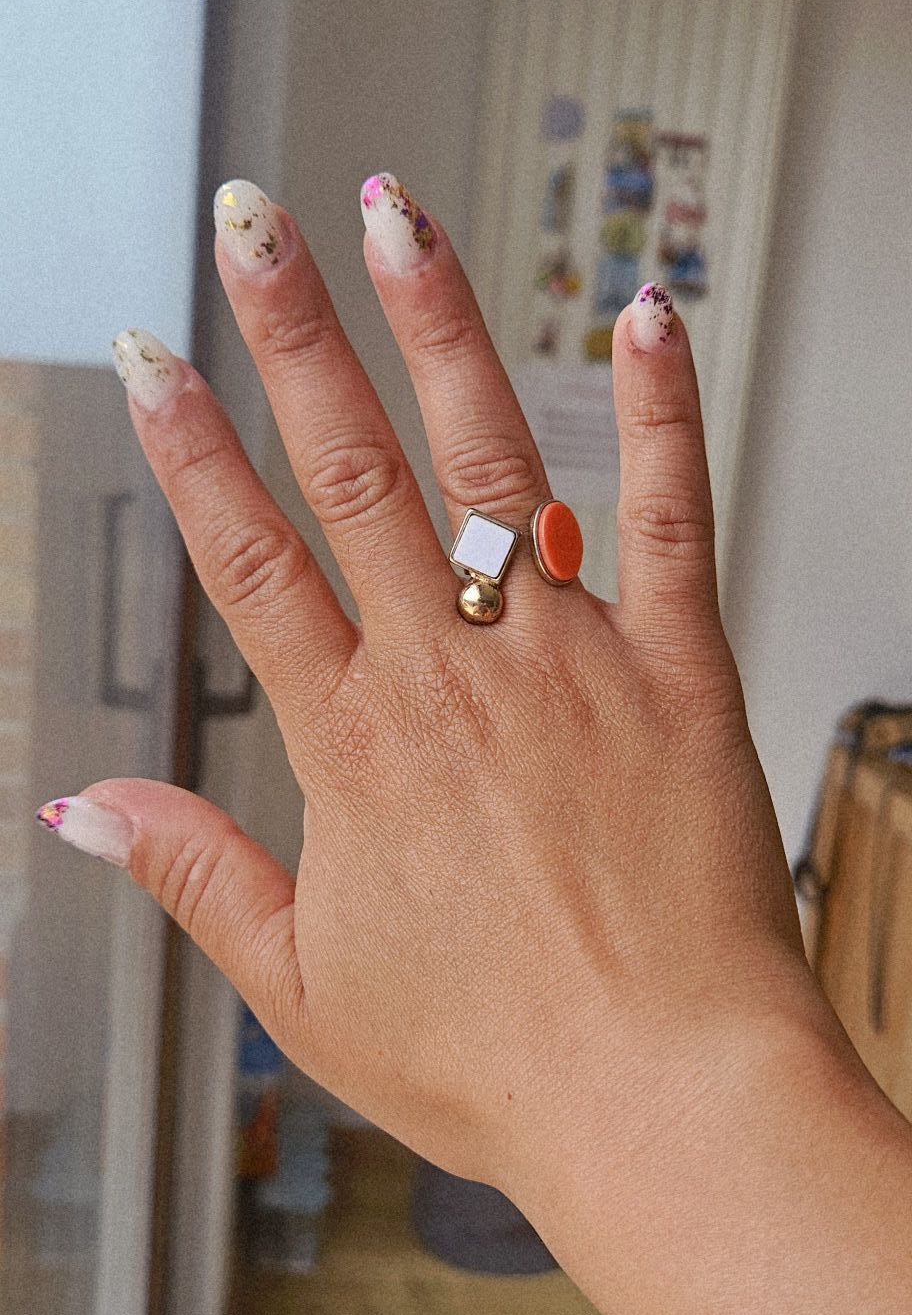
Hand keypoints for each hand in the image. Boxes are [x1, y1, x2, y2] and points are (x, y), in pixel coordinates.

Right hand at [40, 175, 818, 1198]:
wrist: (664, 1095)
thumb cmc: (497, 1060)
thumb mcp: (303, 987)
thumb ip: (193, 873)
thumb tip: (82, 808)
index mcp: (354, 747)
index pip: (245, 559)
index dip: (188, 445)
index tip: (149, 351)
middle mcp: (454, 677)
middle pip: (350, 469)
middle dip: (290, 330)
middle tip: (252, 222)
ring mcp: (572, 661)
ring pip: (493, 461)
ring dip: (439, 329)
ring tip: (398, 219)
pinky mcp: (682, 673)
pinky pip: (675, 517)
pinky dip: (662, 412)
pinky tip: (645, 319)